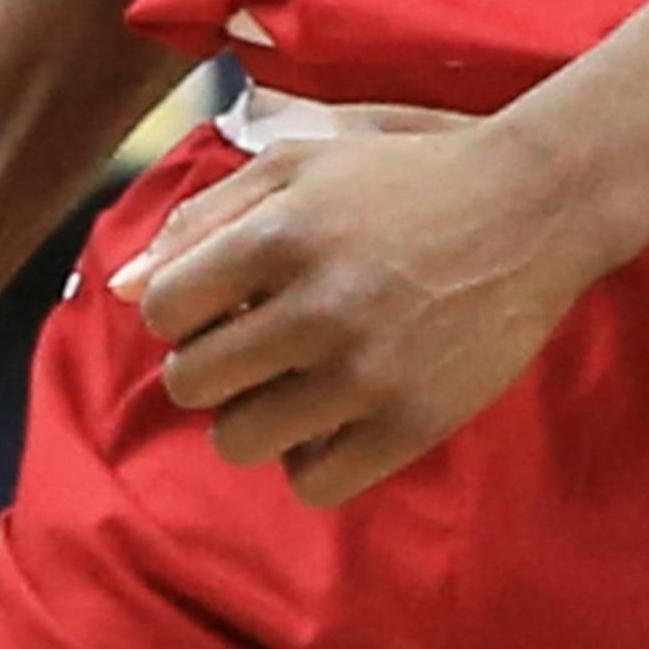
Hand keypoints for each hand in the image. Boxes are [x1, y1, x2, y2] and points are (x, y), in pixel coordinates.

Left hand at [115, 120, 604, 507]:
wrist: (529, 207)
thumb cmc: (403, 178)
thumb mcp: (301, 165)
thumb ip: (203, 216)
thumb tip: (119, 290)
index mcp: (285, 228)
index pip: (163, 309)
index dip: (181, 310)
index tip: (220, 302)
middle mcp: (320, 302)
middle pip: (192, 383)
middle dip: (212, 364)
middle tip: (260, 340)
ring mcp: (367, 370)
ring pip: (239, 441)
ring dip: (255, 414)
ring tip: (297, 377)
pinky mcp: (410, 423)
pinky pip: (310, 483)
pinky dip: (312, 457)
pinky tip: (338, 412)